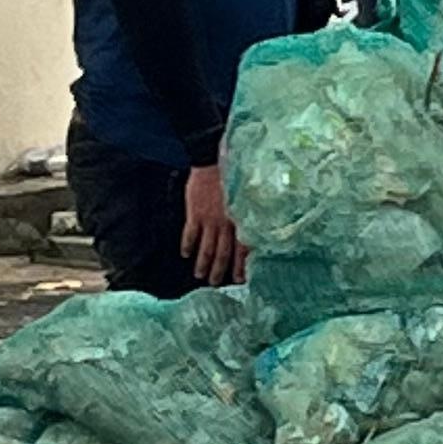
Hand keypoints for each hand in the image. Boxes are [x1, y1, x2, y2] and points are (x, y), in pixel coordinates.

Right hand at [181, 161, 245, 284]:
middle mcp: (225, 223)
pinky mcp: (194, 214)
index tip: (240, 279)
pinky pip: (190, 234)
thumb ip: (250, 213)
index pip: (243, 249)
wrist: (212, 160)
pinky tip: (186, 254)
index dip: (241, 265)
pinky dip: (188, 245)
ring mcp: (208, 220)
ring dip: (203, 263)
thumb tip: (257, 229)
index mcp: (241, 219)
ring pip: (206, 247)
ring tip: (200, 275)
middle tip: (215, 283)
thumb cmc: (234, 174)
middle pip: (222, 252)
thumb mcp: (248, 195)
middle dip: (219, 270)